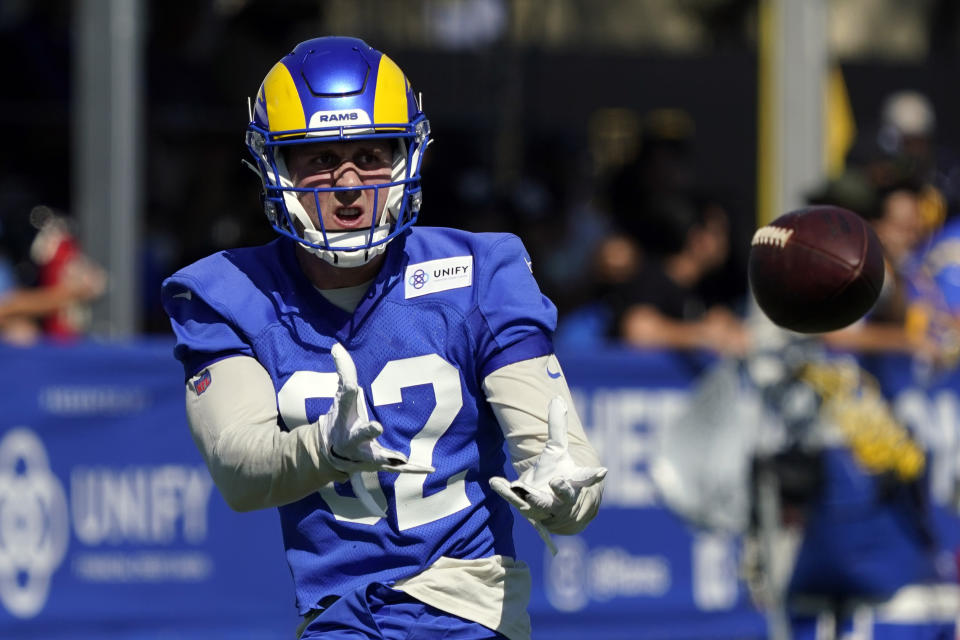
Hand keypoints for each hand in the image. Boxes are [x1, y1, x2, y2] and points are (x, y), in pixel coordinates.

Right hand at [318, 343, 433, 474]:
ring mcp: (365, 454)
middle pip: (359, 435)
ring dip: (389, 457)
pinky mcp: (379, 464)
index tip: (353, 384)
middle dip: (367, 432)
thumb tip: (336, 345)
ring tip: (402, 457)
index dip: (349, 390)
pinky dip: (413, 468)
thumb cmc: (341, 418)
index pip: (346, 400)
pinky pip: (398, 468)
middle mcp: (352, 439)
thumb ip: (343, 371)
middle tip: (376, 427)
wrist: (331, 452)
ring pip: (378, 457)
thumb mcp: (341, 395)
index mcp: (344, 418)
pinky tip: (431, 469)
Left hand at [490, 396, 606, 536]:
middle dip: (562, 490)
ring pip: (539, 505)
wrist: (549, 509)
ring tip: (523, 489)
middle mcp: (562, 498)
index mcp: (573, 481)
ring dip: (533, 498)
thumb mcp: (556, 451)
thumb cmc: (556, 474)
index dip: (593, 475)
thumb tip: (557, 399)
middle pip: (565, 496)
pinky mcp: (527, 510)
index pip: (585, 478)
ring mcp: (545, 508)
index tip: (602, 471)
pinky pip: (515, 501)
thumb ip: (557, 428)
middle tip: (558, 482)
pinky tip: (495, 481)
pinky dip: (505, 492)